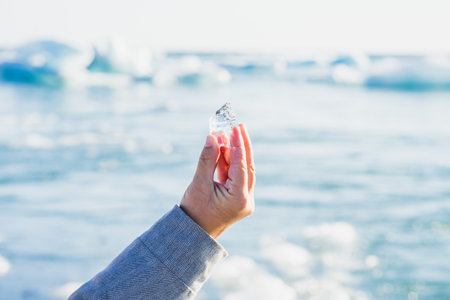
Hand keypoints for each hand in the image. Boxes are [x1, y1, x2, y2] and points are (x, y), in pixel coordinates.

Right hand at [180, 124, 254, 238]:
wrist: (192, 234)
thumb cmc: (194, 212)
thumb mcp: (198, 184)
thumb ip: (207, 159)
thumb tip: (212, 137)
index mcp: (239, 198)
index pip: (241, 165)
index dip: (238, 145)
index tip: (236, 128)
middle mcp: (246, 199)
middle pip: (247, 166)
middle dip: (242, 145)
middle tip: (239, 126)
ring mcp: (244, 200)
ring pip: (242, 170)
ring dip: (234, 153)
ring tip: (225, 135)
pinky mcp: (238, 198)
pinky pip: (236, 176)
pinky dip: (229, 163)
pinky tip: (222, 149)